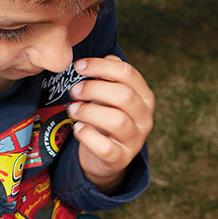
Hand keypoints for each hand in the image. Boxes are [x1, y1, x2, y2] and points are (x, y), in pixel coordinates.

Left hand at [68, 55, 154, 190]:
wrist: (105, 157)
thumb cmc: (106, 118)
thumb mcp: (109, 95)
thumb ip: (108, 76)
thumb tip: (102, 59)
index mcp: (145, 97)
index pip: (128, 73)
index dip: (101, 66)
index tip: (79, 66)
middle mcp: (145, 118)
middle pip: (124, 95)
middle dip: (94, 89)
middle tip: (74, 91)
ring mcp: (135, 140)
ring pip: (117, 121)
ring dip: (89, 112)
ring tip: (73, 110)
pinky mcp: (121, 159)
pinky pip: (105, 147)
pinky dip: (88, 136)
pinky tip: (77, 128)